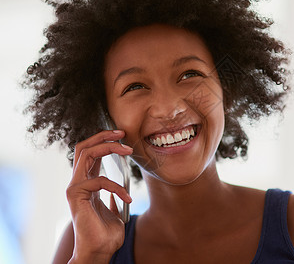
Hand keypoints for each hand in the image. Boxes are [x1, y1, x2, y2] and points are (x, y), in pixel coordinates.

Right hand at [66, 130, 132, 262]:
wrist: (99, 252)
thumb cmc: (107, 234)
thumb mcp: (115, 210)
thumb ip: (114, 197)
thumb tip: (121, 191)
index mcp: (88, 183)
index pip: (91, 153)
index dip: (105, 140)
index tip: (123, 136)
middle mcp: (78, 182)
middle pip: (84, 147)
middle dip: (103, 135)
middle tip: (122, 132)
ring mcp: (75, 187)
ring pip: (86, 153)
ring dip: (109, 147)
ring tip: (128, 150)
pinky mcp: (76, 195)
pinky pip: (99, 180)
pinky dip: (117, 186)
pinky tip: (127, 197)